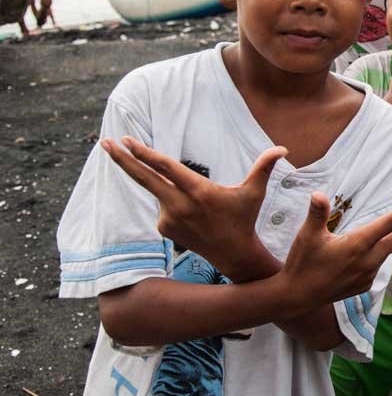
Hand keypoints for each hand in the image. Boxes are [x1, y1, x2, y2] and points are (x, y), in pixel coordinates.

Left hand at [101, 136, 285, 274]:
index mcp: (198, 191)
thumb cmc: (244, 218)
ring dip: (169, 188)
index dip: (145, 153)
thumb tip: (283, 149)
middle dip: (122, 159)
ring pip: (160, 192)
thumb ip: (264, 167)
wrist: (232, 254)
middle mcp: (179, 205)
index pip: (166, 168)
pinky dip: (173, 202)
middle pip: (144, 178)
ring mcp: (169, 218)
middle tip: (105, 143)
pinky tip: (193, 216)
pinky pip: (163, 206)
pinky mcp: (164, 228)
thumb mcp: (255, 192)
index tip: (127, 141)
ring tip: (198, 206)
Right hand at [280, 190, 391, 312]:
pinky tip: (370, 249)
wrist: (297, 298)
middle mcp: (369, 259)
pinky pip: (377, 263)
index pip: (391, 222)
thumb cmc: (302, 262)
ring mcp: (368, 274)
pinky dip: (380, 252)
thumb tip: (319, 194)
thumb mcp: (307, 235)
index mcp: (358, 243)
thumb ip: (317, 213)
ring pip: (391, 249)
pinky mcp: (365, 284)